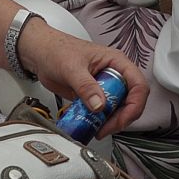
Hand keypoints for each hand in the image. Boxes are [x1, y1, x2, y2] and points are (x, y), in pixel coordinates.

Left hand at [16, 20, 147, 137]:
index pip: (138, 85)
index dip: (135, 104)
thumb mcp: (71, 68)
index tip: (122, 119)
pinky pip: (104, 113)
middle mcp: (114, 74)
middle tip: (105, 128)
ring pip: (119, 109)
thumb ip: (86, 86)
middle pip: (131, 101)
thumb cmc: (57, 50)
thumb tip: (99, 106)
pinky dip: (100, 122)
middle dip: (122, 118)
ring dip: (111, 122)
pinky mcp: (95, 97)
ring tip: (97, 128)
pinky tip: (90, 125)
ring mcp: (105, 86)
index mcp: (116, 62)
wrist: (40, 54)